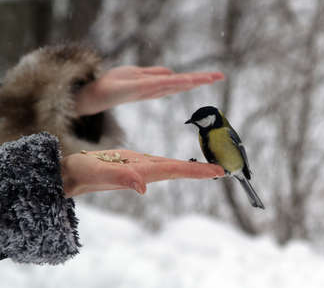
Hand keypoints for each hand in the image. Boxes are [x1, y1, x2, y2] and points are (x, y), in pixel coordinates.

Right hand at [61, 150, 224, 197]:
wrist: (72, 174)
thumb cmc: (84, 173)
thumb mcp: (100, 172)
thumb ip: (121, 178)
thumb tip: (143, 187)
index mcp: (143, 172)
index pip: (176, 170)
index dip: (197, 171)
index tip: (218, 172)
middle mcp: (146, 172)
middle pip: (179, 170)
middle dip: (201, 171)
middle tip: (223, 169)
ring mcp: (142, 169)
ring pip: (172, 168)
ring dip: (192, 168)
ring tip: (210, 168)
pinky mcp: (135, 164)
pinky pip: (161, 164)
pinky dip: (176, 164)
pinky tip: (181, 164)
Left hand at [75, 66, 224, 115]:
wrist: (94, 94)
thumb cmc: (113, 84)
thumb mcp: (136, 74)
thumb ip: (153, 73)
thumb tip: (172, 72)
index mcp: (157, 85)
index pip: (181, 81)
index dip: (199, 79)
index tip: (217, 76)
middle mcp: (155, 89)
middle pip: (183, 84)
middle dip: (202, 80)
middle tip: (221, 76)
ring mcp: (148, 89)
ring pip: (175, 84)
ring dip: (193, 81)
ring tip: (210, 77)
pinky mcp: (138, 88)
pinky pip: (160, 84)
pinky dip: (174, 82)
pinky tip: (186, 79)